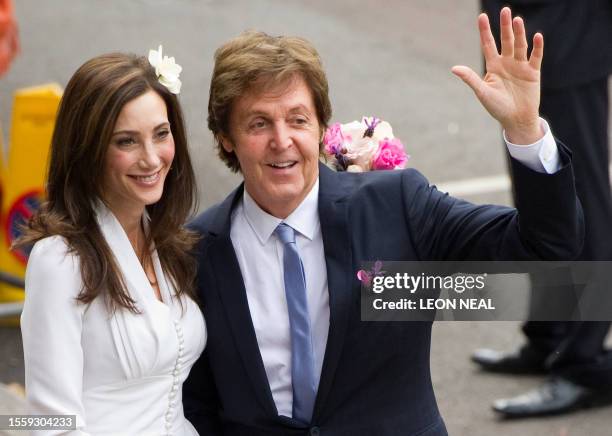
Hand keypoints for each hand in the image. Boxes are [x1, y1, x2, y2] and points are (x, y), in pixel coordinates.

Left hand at [452, 7, 542, 143]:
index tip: (482, 16)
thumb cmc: (497, 107)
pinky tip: (536, 36)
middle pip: (506, 40)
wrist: (515, 119)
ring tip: (517, 20)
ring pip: (520, 45)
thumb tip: (454, 68)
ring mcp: (520, 66)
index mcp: (493, 66)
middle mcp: (507, 63)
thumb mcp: (482, 92)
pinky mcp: (533, 72)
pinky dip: (537, 47)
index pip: (488, 44)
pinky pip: (535, 57)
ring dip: (519, 33)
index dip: (485, 31)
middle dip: (505, 26)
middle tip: (505, 10)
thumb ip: (470, 78)